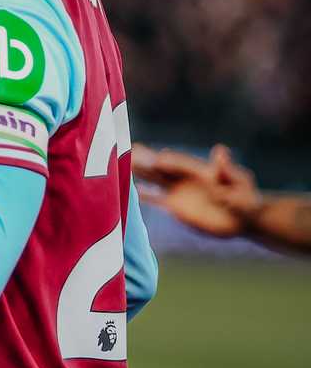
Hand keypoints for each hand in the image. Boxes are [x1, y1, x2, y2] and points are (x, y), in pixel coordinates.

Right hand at [133, 144, 262, 237]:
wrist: (244, 217)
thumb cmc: (247, 199)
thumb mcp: (241, 184)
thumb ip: (228, 171)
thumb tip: (220, 150)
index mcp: (201, 171)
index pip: (182, 164)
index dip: (170, 161)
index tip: (157, 159)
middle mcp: (186, 179)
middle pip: (163, 168)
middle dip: (147, 160)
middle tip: (129, 150)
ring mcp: (180, 192)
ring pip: (156, 179)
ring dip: (140, 172)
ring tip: (121, 163)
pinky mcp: (176, 207)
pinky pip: (156, 199)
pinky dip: (144, 194)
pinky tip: (130, 189)